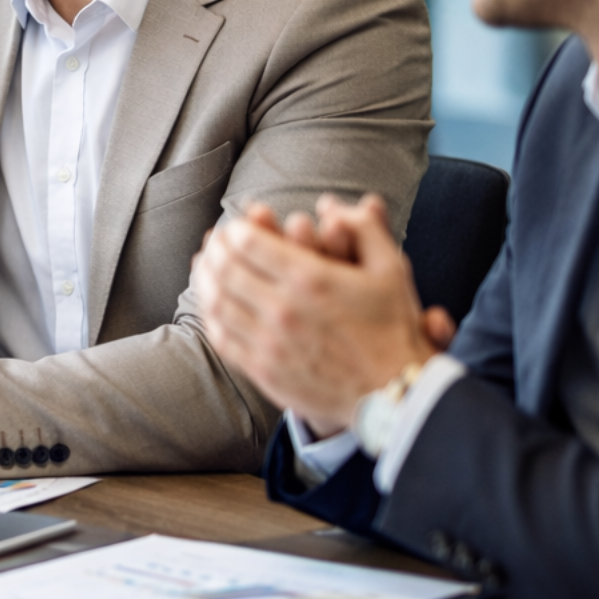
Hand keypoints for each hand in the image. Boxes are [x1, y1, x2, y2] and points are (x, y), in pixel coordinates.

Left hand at [194, 194, 435, 437]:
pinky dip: (210, 315)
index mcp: (311, 279)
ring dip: (204, 279)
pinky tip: (212, 304)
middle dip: (214, 249)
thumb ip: (363, 228)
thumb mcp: (390, 269)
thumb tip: (329, 203)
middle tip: (213, 242)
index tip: (233, 226)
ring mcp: (270, 343)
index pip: (248, 243)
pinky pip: (222, 338)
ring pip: (217, 302)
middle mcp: (284, 309)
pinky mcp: (263, 371)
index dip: (234, 229)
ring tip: (204, 266)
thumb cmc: (393, 327)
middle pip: (226, 269)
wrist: (395, 395)